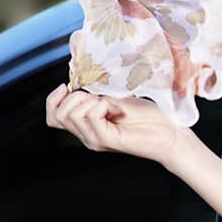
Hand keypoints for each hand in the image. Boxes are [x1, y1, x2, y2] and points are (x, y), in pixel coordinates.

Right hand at [45, 84, 184, 166]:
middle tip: (98, 97)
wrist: (169, 132)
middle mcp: (87, 136)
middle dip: (74, 97)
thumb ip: (95, 94)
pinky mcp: (107, 140)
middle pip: (59, 114)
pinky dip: (101, 104)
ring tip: (109, 103)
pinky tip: (115, 108)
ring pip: (72, 114)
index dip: (55, 99)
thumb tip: (78, 82)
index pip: (53, 117)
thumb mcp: (115, 98)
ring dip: (89, 100)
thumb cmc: (148, 116)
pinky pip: (91, 115)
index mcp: (87, 126)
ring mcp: (96, 139)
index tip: (70, 86)